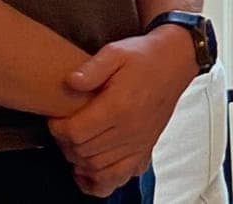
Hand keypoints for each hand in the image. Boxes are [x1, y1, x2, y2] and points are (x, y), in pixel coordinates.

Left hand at [47, 27, 196, 194]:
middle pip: (83, 152)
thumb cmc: (144, 56)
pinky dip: (100, 180)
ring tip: (75, 143)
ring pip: (96, 167)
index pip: (76, 132)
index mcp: (119, 106)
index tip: (56, 118)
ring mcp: (139, 143)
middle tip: (64, 128)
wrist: (176, 61)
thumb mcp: (116, 52)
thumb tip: (69, 82)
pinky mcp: (145, 148)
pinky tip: (88, 171)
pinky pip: (118, 178)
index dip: (57, 128)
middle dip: (65, 143)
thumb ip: (92, 68)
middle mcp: (130, 130)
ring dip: (79, 159)